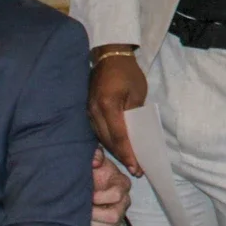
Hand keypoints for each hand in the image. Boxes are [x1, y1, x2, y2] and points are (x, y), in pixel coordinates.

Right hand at [89, 53, 147, 175]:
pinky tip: (118, 148)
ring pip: (102, 138)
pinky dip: (109, 141)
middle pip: (109, 140)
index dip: (128, 153)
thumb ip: (134, 115)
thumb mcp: (137, 92)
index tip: (137, 167)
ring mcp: (88, 111)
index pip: (119, 136)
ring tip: (129, 162)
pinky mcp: (88, 110)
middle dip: (123, 156)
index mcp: (108, 105)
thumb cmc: (127, 72)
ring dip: (115, 151)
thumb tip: (135, 136)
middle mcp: (94, 111)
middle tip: (136, 169)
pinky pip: (98, 131)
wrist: (109, 56)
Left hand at [90, 147, 131, 225]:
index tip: (89, 195)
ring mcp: (119, 217)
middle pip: (114, 216)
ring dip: (91, 223)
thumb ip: (96, 156)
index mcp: (122, 184)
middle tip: (83, 208)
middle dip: (95, 214)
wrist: (92, 184)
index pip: (117, 194)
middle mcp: (124, 202)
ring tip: (81, 215)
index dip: (101, 196)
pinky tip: (83, 222)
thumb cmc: (95, 173)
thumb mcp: (96, 161)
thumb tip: (94, 161)